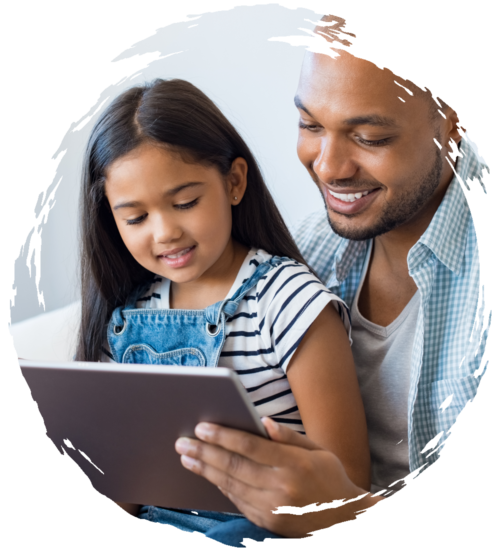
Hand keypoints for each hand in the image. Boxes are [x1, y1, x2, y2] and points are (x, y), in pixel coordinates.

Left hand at [175, 417, 388, 538]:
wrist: (346, 522)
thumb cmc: (331, 480)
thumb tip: (263, 423)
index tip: (202, 427)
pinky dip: (219, 486)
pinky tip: (207, 474)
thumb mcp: (318, 452)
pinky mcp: (267, 522)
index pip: (250, 447)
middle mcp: (281, 487)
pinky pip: (237, 501)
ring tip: (186, 457)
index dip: (223, 436)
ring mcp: (272, 508)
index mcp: (294, 464)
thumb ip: (289, 437)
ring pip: (230, 485)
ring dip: (205, 470)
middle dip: (204, 452)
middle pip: (234, 466)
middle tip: (182, 442)